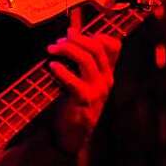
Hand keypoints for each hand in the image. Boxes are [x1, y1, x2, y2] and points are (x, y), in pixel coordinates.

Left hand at [47, 27, 121, 151]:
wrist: (72, 134)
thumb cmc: (73, 103)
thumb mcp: (81, 80)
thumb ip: (78, 61)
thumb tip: (69, 34)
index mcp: (107, 72)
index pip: (114, 46)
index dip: (95, 34)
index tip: (73, 32)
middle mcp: (106, 79)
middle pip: (96, 49)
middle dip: (76, 39)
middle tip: (58, 40)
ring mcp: (98, 91)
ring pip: (87, 60)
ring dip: (67, 50)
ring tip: (52, 49)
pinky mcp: (85, 101)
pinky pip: (74, 82)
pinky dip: (62, 71)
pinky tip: (52, 66)